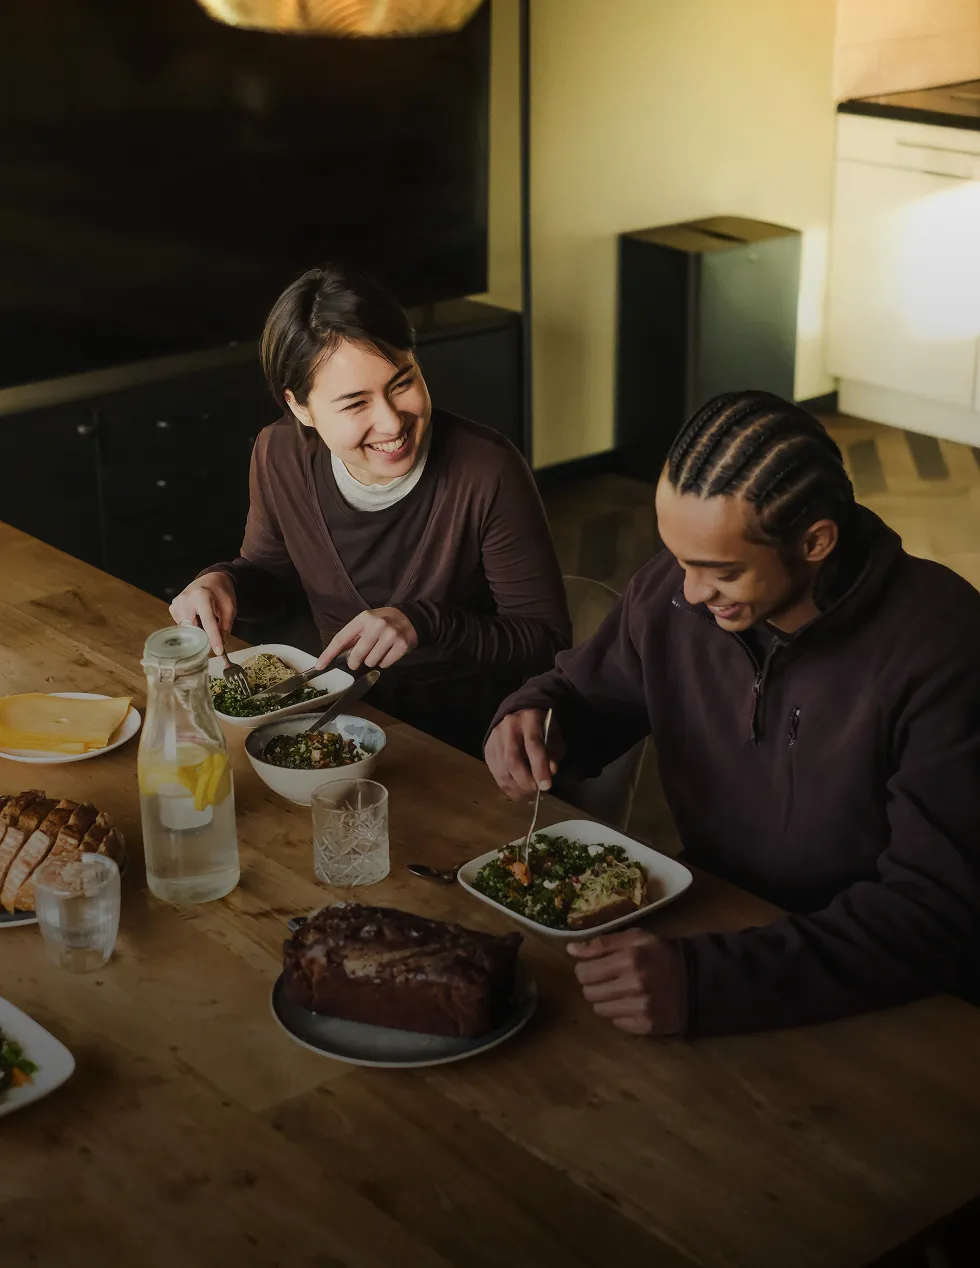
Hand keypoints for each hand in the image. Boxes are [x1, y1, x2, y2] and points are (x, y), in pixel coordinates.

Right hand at [169, 572, 236, 654]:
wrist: (211, 578)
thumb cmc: (221, 591)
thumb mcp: (229, 607)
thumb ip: (226, 626)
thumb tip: (222, 643)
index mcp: (202, 596)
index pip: (207, 622)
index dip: (213, 638)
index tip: (218, 651)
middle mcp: (186, 599)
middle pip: (193, 628)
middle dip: (203, 636)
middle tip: (213, 638)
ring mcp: (177, 602)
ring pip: (186, 628)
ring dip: (197, 631)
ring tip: (206, 621)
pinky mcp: (173, 607)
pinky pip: (181, 625)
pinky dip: (191, 626)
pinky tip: (197, 618)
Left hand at [316, 607, 417, 671]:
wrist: (410, 617)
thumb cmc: (382, 621)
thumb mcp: (366, 622)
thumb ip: (353, 637)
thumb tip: (336, 656)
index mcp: (363, 618)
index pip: (341, 638)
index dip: (329, 654)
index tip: (320, 666)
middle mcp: (376, 625)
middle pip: (357, 654)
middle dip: (354, 662)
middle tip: (357, 662)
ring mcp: (390, 635)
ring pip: (371, 662)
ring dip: (372, 661)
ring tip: (378, 650)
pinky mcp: (401, 646)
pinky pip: (385, 664)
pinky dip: (384, 662)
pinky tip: (388, 652)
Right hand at [485, 709, 564, 799]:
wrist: (517, 709)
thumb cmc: (539, 723)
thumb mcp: (553, 732)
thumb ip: (554, 751)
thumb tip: (551, 772)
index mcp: (529, 721)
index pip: (533, 746)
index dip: (539, 768)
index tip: (546, 786)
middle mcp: (509, 729)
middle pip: (512, 760)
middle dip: (525, 781)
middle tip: (536, 792)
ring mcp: (495, 739)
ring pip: (502, 769)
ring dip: (515, 787)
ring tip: (528, 795)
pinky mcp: (488, 749)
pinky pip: (495, 772)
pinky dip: (506, 786)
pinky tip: (517, 792)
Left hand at [568, 929, 683, 1035]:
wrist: (696, 979)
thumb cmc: (660, 953)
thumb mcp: (635, 938)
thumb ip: (602, 943)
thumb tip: (571, 950)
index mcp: (629, 959)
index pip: (585, 972)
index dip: (583, 969)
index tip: (591, 967)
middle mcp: (634, 985)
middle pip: (589, 993)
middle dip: (592, 985)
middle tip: (605, 979)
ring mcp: (641, 1008)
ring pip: (600, 1010)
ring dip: (604, 1000)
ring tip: (618, 991)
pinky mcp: (647, 1026)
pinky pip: (616, 1023)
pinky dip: (619, 1013)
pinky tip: (631, 1003)